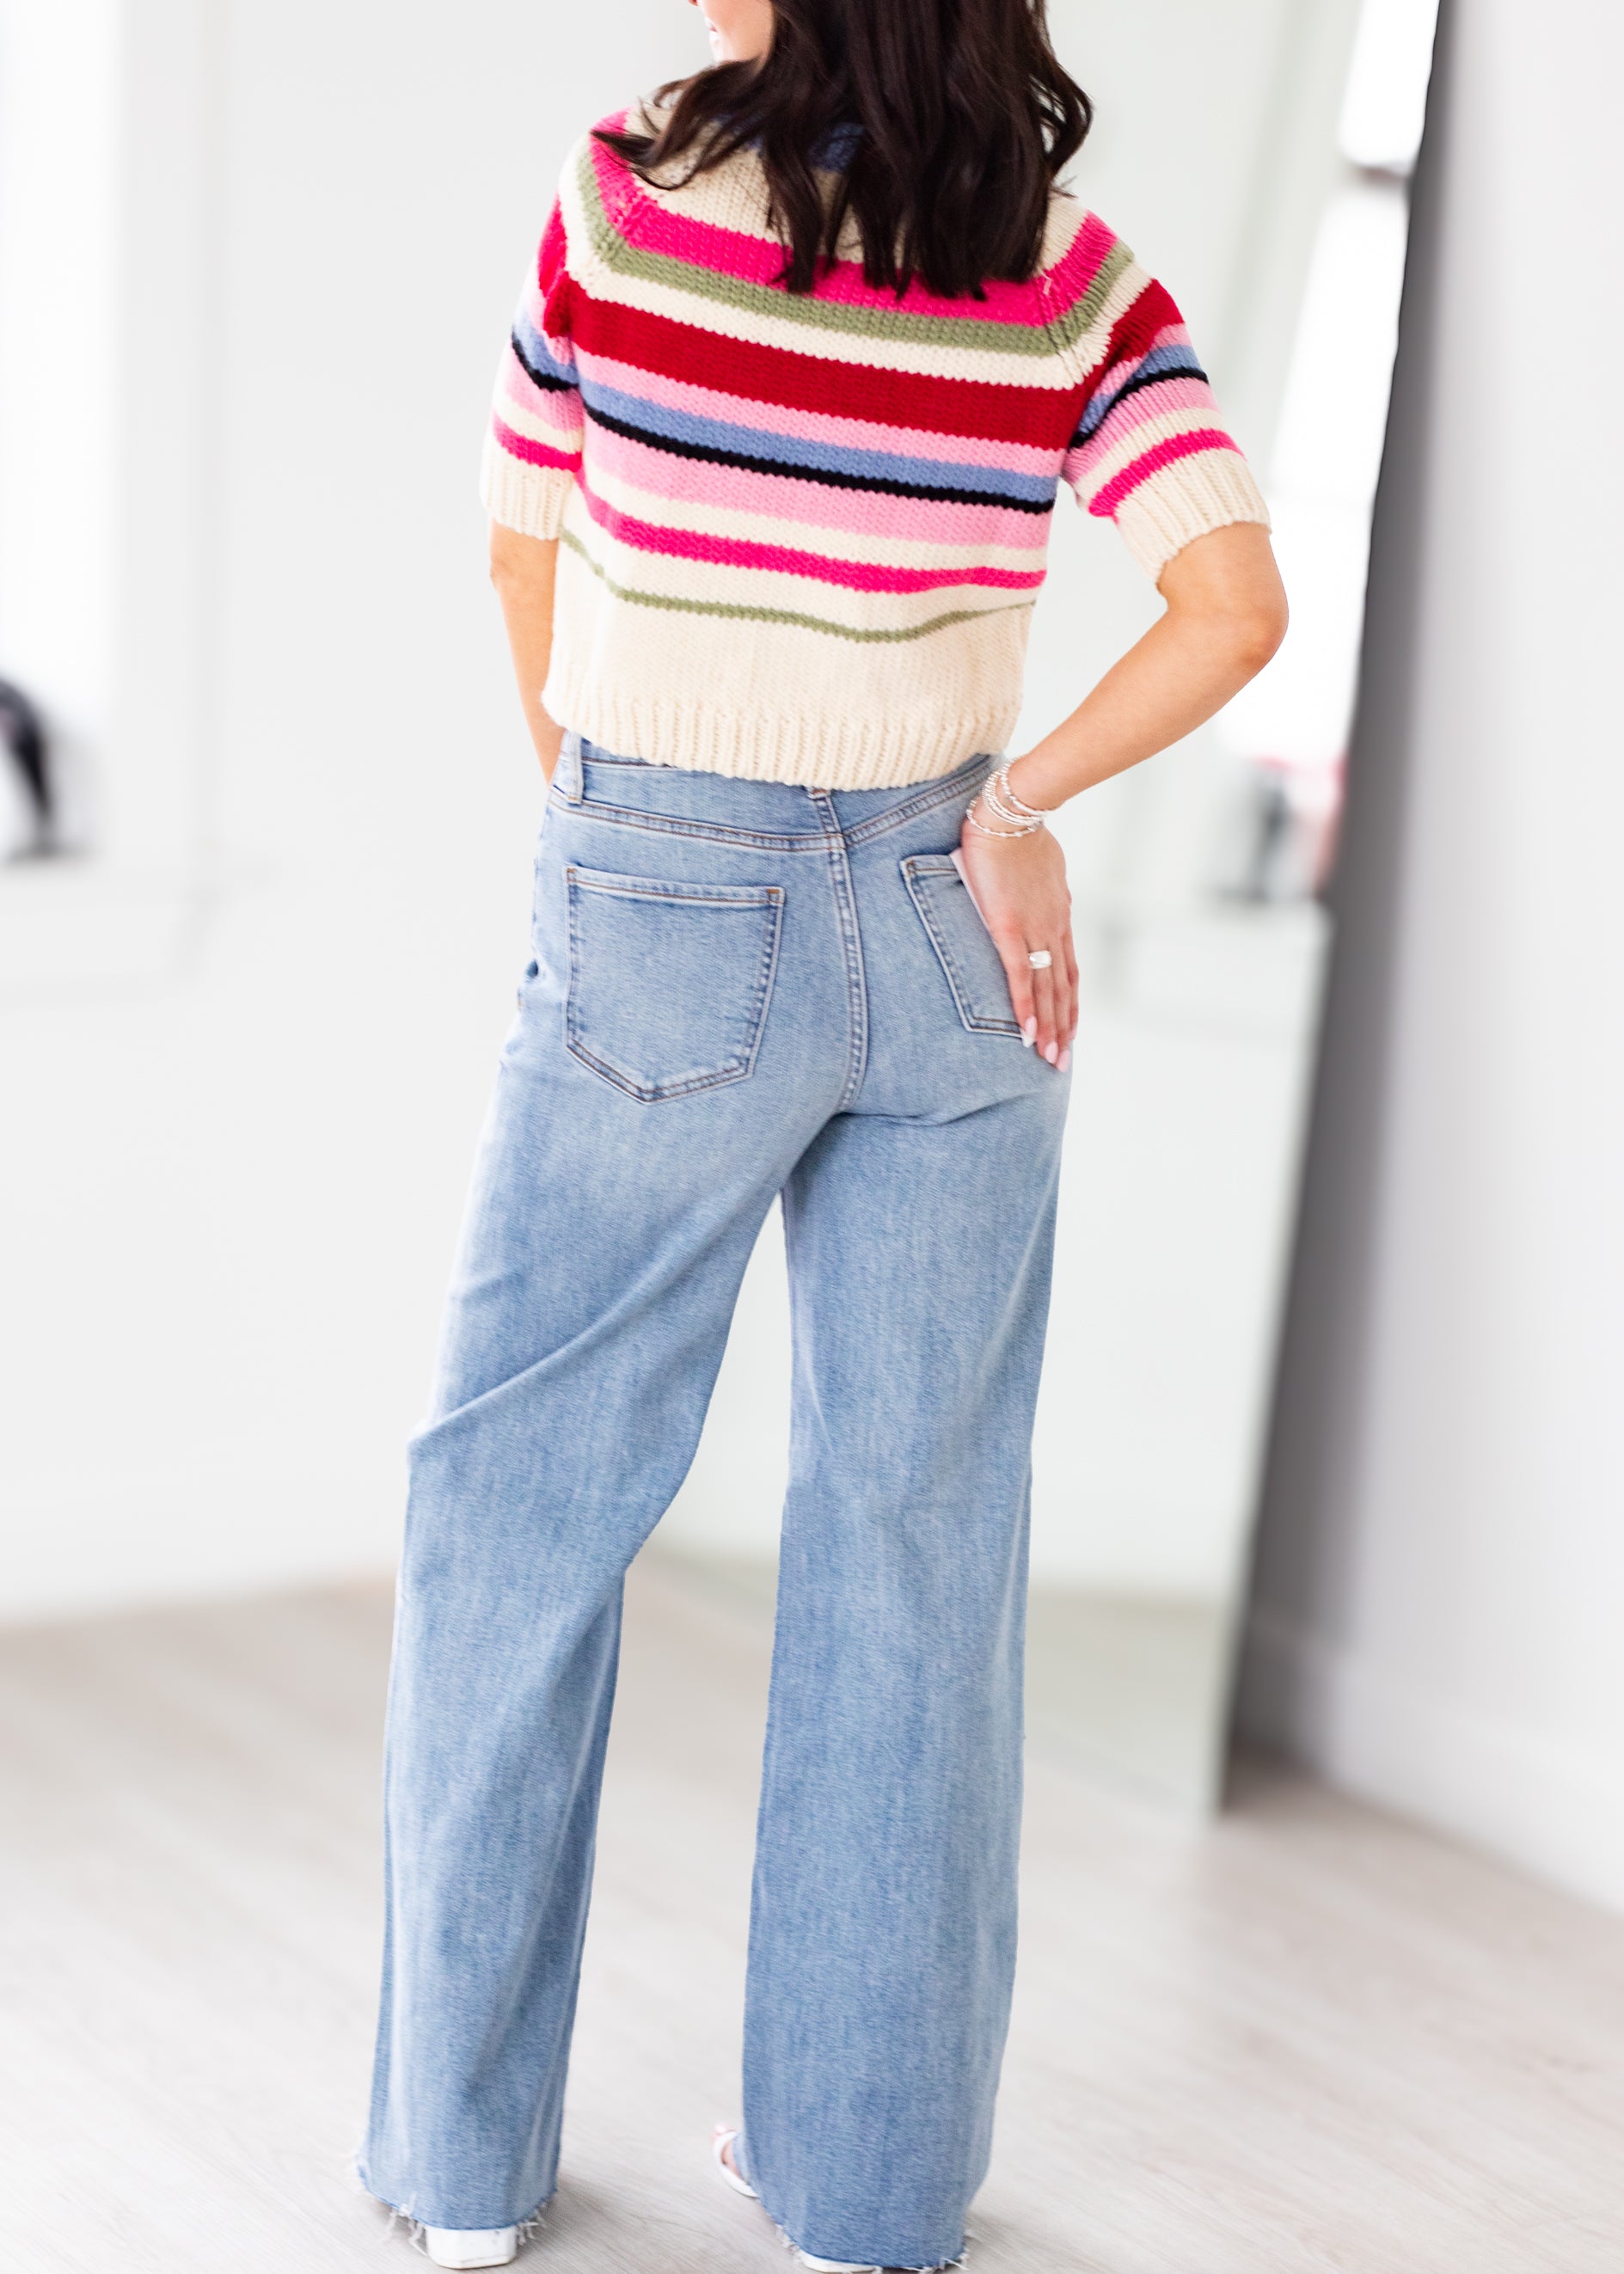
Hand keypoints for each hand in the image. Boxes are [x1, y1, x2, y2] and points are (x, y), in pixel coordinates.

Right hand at [957, 797, 1076, 1068]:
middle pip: (1064, 989)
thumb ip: (1045, 886)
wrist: (1013, 811)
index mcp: (1060, 916)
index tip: (1069, 1030)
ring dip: (1050, 1027)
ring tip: (1049, 1059)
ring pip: (1049, 990)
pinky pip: (1021, 976)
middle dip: (1063, 1028)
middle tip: (1062, 1062)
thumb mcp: (1043, 864)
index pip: (1069, 970)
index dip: (1070, 1003)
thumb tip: (1044, 890)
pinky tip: (1027, 1033)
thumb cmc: (1021, 832)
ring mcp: (1035, 930)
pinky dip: (1026, 1007)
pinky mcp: (1009, 928)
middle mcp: (1054, 929)